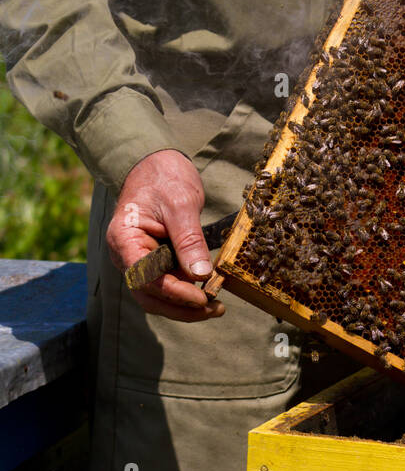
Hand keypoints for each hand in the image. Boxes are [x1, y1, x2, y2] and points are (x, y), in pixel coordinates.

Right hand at [106, 149, 225, 321]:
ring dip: (184, 303)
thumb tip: (201, 275)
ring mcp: (137, 259)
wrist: (156, 162)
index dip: (175, 293)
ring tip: (215, 305)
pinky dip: (186, 289)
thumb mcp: (181, 204)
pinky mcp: (152, 259)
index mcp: (123, 239)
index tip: (203, 297)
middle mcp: (126, 255)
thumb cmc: (164, 177)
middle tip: (214, 308)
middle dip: (181, 307)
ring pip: (157, 294)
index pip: (145, 278)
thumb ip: (189, 240)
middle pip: (149, 295)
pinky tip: (208, 288)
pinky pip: (166, 282)